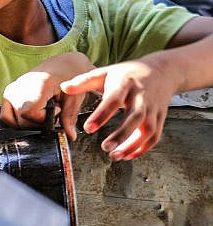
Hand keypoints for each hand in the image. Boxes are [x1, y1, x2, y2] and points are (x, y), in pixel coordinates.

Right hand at [0, 70, 87, 141]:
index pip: (28, 113)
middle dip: (38, 122)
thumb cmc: (69, 78)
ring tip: (42, 109)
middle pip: (21, 120)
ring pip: (13, 121)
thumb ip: (69, 118)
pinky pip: (6, 116)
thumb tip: (70, 137)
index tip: (57, 109)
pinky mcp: (8, 93)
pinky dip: (18, 120)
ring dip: (29, 122)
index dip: (43, 118)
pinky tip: (32, 113)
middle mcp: (19, 86)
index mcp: (36, 85)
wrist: (62, 64)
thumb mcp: (73, 98)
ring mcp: (11, 90)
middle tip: (51, 109)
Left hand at [61, 59, 178, 159]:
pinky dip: (143, 147)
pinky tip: (128, 155)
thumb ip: (84, 81)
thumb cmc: (127, 74)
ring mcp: (153, 108)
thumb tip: (64, 87)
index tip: (88, 128)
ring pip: (148, 129)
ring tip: (115, 156)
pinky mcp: (160, 117)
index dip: (101, 115)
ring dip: (133, 145)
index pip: (113, 100)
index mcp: (126, 84)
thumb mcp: (105, 73)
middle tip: (105, 148)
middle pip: (135, 117)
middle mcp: (142, 96)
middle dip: (121, 134)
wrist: (161, 70)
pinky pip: (155, 135)